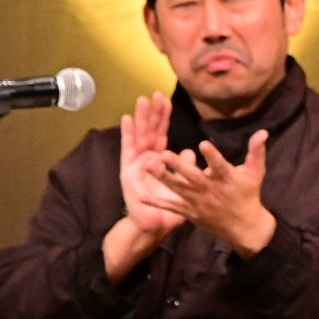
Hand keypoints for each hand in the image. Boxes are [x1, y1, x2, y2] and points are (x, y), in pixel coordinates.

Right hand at [119, 93, 184, 238]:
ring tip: (142, 100)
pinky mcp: (128, 170)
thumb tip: (191, 151)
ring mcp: (136, 163)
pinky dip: (127, 134)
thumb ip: (187, 168)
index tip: (167, 100)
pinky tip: (127, 119)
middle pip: (150, 131)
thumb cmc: (171, 207)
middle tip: (155, 93)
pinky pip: (128, 149)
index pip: (162, 134)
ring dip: (140, 118)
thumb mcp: (184, 185)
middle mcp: (146, 158)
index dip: (163, 118)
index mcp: (160, 160)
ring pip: (139, 136)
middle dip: (152, 112)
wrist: (155, 225)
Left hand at [141, 129, 275, 256]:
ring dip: (163, 179)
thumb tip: (263, 132)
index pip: (219, 165)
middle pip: (193, 177)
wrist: (243, 226)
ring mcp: (198, 202)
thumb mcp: (256, 172)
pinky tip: (140, 197)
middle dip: (179, 167)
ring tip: (148, 166)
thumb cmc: (248, 194)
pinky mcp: (190, 212)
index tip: (203, 144)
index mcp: (226, 178)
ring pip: (179, 189)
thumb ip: (256, 151)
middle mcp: (210, 190)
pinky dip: (157, 203)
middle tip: (164, 154)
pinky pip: (172, 207)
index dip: (212, 156)